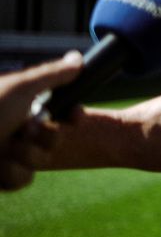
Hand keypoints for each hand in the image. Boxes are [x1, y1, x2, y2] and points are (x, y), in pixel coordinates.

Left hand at [0, 52, 82, 189]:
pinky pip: (22, 179)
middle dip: (44, 136)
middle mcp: (13, 128)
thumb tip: (77, 58)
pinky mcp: (0, 177)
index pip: (57, 110)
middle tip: (25, 129)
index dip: (72, 114)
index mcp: (17, 106)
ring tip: (2, 147)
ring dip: (24, 154)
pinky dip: (10, 172)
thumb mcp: (21, 88)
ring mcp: (6, 154)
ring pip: (40, 160)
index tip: (76, 115)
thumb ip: (52, 74)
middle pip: (54, 138)